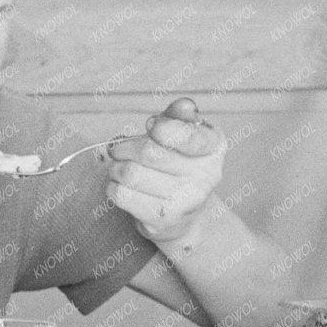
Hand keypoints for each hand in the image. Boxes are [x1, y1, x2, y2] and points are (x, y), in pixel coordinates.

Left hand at [105, 97, 225, 249]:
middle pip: (148, 153)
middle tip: (118, 148)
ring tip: (120, 167)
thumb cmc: (177, 164)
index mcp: (213, 146)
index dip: (162, 128)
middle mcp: (206, 175)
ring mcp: (186, 201)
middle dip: (124, 147)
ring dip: (115, 167)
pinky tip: (122, 185)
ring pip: (129, 174)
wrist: (184, 215)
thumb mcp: (182, 133)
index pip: (187, 136)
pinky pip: (121, 195)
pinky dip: (112, 186)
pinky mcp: (163, 220)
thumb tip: (184, 106)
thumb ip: (178, 116)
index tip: (151, 127)